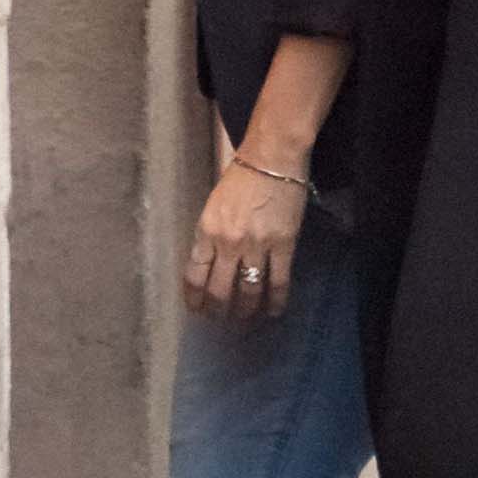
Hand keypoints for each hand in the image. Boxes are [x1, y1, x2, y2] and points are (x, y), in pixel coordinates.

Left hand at [185, 153, 305, 321]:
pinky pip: (278, 281)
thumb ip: (211, 234)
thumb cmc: (241, 176)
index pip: (194, 275)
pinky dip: (276, 301)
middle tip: (221, 319)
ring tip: (245, 319)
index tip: (197, 310)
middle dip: (218, 310)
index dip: (194, 299)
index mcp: (206, 231)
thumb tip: (211, 262)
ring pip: (248, 291)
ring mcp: (256, 246)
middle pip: (219, 290)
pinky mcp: (283, 244)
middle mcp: (228, 243)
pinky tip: (275, 311)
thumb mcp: (214, 206)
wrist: (272, 158)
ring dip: (245, 310)